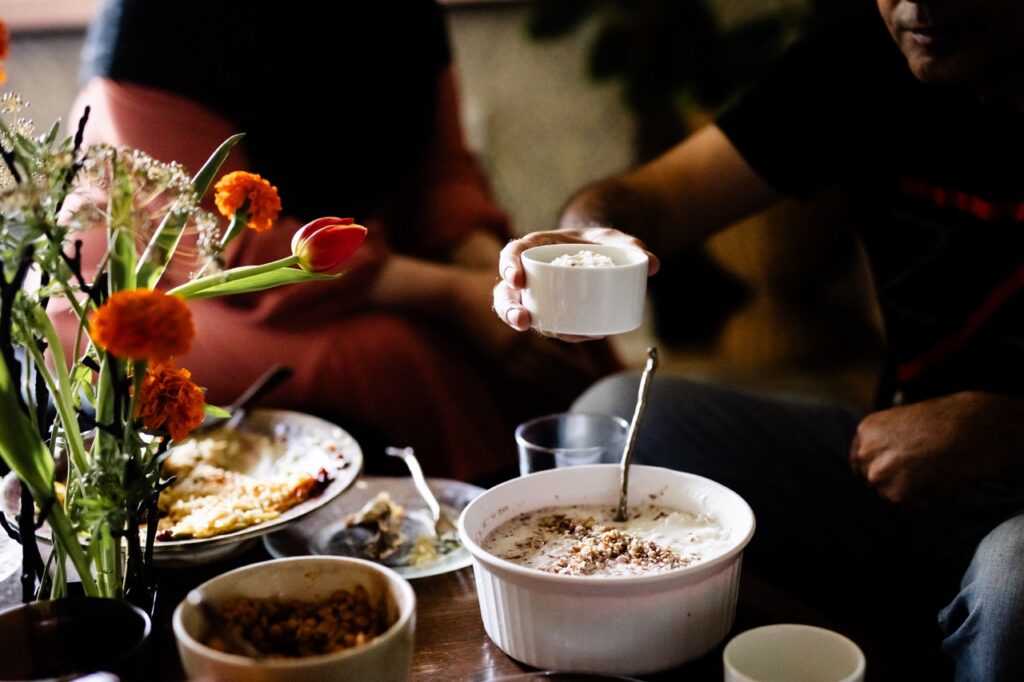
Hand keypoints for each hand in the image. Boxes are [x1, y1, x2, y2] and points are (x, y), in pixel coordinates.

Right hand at [492, 227, 659, 338]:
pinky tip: (584, 334)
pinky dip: (563, 330)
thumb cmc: (597, 242)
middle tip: (523, 318)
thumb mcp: (613, 239)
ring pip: (519, 312)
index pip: (512, 254)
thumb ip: (631, 246)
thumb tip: (652, 264)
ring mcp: (535, 295)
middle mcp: (529, 273)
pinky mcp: (549, 311)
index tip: (517, 278)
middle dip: (509, 307)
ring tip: (544, 332)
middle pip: (506, 291)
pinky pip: (548, 324)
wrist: (598, 253)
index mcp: (535, 247)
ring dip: (524, 325)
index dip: (509, 266)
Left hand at [850, 391, 1023, 506]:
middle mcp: (865, 454)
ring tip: (931, 473)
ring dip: (906, 490)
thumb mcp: (903, 421)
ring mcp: (878, 476)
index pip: (859, 459)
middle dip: (888, 480)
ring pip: (887, 493)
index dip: (871, 468)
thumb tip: (880, 462)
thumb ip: (886, 441)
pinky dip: (921, 500)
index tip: (883, 474)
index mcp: (866, 431)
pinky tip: (936, 482)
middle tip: (915, 475)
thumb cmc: (942, 424)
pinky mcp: (895, 496)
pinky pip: (906, 505)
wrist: (963, 434)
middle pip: (870, 478)